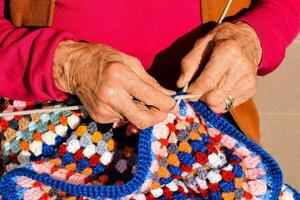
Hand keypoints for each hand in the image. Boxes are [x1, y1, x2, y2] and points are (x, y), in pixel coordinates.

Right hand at [53, 41, 174, 127]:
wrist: (73, 66)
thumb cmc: (103, 58)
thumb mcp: (130, 61)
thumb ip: (151, 81)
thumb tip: (168, 96)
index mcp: (121, 77)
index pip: (151, 98)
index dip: (168, 104)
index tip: (173, 103)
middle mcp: (111, 96)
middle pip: (143, 120)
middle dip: (159, 117)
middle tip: (163, 110)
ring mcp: (103, 109)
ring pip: (134, 120)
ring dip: (142, 112)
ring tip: (136, 98)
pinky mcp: (99, 117)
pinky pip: (122, 119)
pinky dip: (128, 112)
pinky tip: (120, 99)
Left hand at [177, 22, 261, 112]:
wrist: (248, 39)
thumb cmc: (220, 40)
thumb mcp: (201, 43)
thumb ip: (189, 63)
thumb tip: (180, 84)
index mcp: (228, 51)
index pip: (207, 82)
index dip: (193, 90)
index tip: (186, 90)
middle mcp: (241, 67)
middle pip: (213, 98)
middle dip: (200, 97)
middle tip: (197, 88)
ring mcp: (248, 80)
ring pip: (220, 105)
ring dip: (208, 101)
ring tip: (208, 88)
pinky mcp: (251, 89)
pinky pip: (227, 106)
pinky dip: (218, 101)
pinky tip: (218, 88)